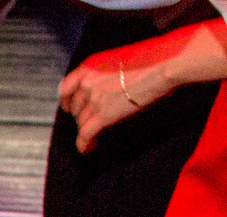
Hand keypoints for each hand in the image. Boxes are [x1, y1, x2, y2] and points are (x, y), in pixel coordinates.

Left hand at [55, 37, 177, 152]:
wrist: (161, 67)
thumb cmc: (150, 59)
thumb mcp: (119, 59)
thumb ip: (106, 72)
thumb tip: (108, 83)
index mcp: (89, 67)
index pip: (65, 88)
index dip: (65, 100)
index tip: (66, 106)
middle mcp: (87, 83)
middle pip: (75, 107)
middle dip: (80, 115)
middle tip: (89, 121)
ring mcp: (94, 99)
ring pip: (81, 121)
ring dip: (85, 129)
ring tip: (92, 136)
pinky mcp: (104, 115)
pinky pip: (86, 133)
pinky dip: (84, 143)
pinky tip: (86, 148)